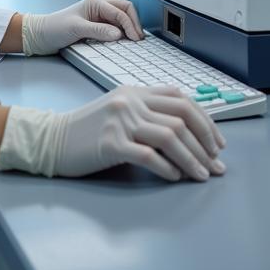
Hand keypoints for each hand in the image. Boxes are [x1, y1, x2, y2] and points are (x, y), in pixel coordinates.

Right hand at [0, 85, 226, 181]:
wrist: (53, 139)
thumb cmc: (88, 129)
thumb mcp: (120, 110)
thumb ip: (147, 111)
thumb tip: (185, 132)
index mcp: (135, 92)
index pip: (181, 98)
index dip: (205, 120)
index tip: (217, 142)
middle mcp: (131, 102)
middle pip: (181, 116)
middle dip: (205, 140)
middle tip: (216, 162)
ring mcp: (121, 121)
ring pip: (170, 136)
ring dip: (192, 158)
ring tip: (202, 174)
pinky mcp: (111, 143)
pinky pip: (149, 155)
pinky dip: (167, 168)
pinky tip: (175, 177)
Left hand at [22, 0, 142, 55]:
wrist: (40, 36)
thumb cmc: (54, 28)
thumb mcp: (76, 29)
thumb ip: (98, 30)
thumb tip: (118, 34)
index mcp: (95, 2)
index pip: (120, 11)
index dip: (130, 25)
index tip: (135, 39)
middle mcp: (98, 7)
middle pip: (124, 10)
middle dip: (134, 22)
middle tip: (140, 38)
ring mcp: (97, 17)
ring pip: (121, 17)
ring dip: (129, 26)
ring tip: (136, 39)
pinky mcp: (96, 26)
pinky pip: (114, 27)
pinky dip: (122, 32)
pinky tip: (125, 40)